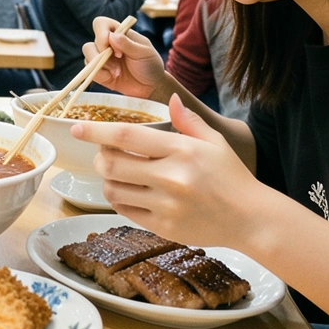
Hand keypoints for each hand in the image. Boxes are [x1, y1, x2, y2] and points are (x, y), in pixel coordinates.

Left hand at [78, 94, 264, 247]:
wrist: (251, 219)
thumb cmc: (232, 177)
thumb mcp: (215, 142)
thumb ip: (189, 121)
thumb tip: (171, 100)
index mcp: (181, 150)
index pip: (127, 136)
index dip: (96, 131)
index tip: (77, 128)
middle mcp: (171, 177)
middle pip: (111, 164)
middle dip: (99, 157)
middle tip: (104, 154)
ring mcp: (165, 205)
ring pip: (113, 189)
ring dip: (107, 179)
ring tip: (117, 174)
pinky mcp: (163, 227)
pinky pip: (124, 211)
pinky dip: (119, 199)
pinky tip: (129, 192)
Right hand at [82, 16, 167, 99]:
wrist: (150, 87)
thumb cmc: (150, 66)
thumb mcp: (144, 53)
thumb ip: (128, 44)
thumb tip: (112, 36)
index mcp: (119, 33)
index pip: (101, 24)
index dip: (102, 34)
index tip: (117, 49)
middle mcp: (108, 44)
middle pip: (91, 42)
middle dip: (101, 54)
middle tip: (118, 62)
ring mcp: (102, 58)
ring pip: (87, 54)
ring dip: (100, 65)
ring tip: (117, 72)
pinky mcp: (100, 72)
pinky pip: (89, 70)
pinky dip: (100, 74)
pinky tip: (112, 77)